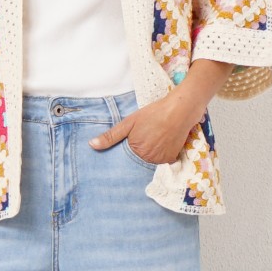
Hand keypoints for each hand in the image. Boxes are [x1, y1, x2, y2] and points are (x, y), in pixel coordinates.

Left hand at [88, 94, 203, 163]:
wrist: (179, 110)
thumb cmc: (153, 113)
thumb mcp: (129, 122)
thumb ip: (111, 136)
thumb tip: (91, 145)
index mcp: (134, 150)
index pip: (127, 156)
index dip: (131, 146)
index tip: (137, 138)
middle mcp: (147, 159)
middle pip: (140, 158)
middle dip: (142, 149)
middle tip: (149, 134)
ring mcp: (161, 160)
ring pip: (151, 159)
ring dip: (152, 151)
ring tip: (157, 136)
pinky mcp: (172, 159)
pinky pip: (163, 160)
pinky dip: (163, 152)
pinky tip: (164, 140)